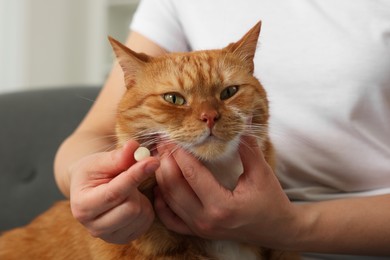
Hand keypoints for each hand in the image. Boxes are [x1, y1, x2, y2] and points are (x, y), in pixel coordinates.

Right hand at [69, 140, 159, 243]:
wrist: (88, 189)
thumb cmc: (93, 172)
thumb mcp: (100, 160)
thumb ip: (118, 156)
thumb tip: (134, 146)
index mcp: (82, 206)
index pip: (115, 192)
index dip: (135, 175)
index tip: (152, 161)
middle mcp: (93, 227)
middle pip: (131, 208)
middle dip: (136, 188)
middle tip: (130, 176)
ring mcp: (109, 236)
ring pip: (141, 214)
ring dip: (140, 197)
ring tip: (128, 189)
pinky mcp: (124, 238)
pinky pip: (146, 221)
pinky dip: (144, 207)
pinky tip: (132, 200)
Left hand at [154, 136, 299, 248]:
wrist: (277, 229)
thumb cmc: (271, 200)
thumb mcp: (262, 172)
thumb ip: (247, 147)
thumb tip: (237, 122)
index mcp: (223, 206)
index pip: (192, 173)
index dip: (179, 152)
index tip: (172, 135)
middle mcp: (206, 220)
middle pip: (174, 186)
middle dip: (165, 161)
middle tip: (162, 143)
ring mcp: (199, 229)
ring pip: (168, 201)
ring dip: (161, 177)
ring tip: (160, 156)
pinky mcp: (197, 232)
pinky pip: (170, 219)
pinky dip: (162, 202)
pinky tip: (161, 186)